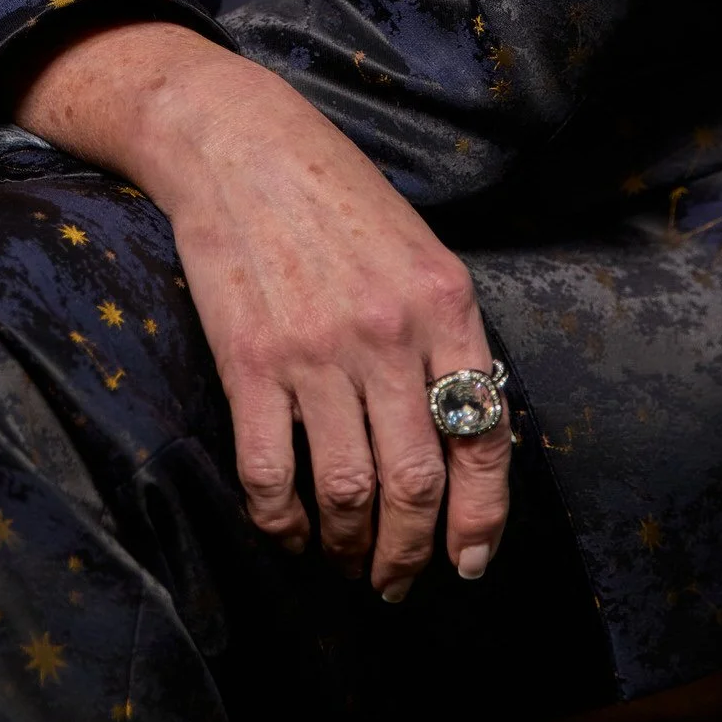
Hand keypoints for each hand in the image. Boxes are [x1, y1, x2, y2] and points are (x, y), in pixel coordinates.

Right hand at [8, 20, 509, 598]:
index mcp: (444, 300)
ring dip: (347, 547)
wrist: (236, 141)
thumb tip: (460, 433)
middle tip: (395, 581)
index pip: (484, 435)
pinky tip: (285, 532)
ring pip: (348, 490)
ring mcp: (318, 349)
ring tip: (342, 561)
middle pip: (417, 482)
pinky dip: (280, 522)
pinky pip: (271, 473)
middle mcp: (390, 332)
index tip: (468, 563)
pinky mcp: (251, 361)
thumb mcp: (414, 246)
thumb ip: (441, 332)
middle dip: (411, 553)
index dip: (482, 517)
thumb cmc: (331, 189)